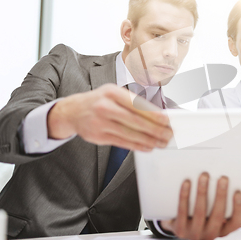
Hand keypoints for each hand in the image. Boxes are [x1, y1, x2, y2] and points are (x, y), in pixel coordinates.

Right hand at [47, 84, 171, 150]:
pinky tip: (148, 147)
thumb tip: (156, 114)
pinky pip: (122, 143)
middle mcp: (105, 107)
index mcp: (112, 92)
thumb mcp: (113, 93)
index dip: (153, 114)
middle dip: (155, 129)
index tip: (166, 120)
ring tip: (161, 142)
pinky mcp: (98, 136)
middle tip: (168, 133)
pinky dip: (138, 145)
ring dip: (149, 140)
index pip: (136, 104)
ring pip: (130, 134)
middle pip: (135, 121)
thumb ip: (132, 102)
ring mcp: (100, 123)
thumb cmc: (99, 101)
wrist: (73, 111)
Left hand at [160, 173, 240, 239]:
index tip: (238, 192)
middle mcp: (210, 235)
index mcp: (223, 230)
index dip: (238, 208)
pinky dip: (184, 195)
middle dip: (221, 195)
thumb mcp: (218, 217)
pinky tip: (187, 182)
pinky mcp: (180, 229)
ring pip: (199, 212)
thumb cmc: (204, 217)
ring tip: (204, 176)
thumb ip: (229, 207)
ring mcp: (194, 233)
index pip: (235, 223)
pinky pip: (182, 210)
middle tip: (223, 178)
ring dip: (202, 192)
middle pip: (218, 216)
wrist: (180, 228)